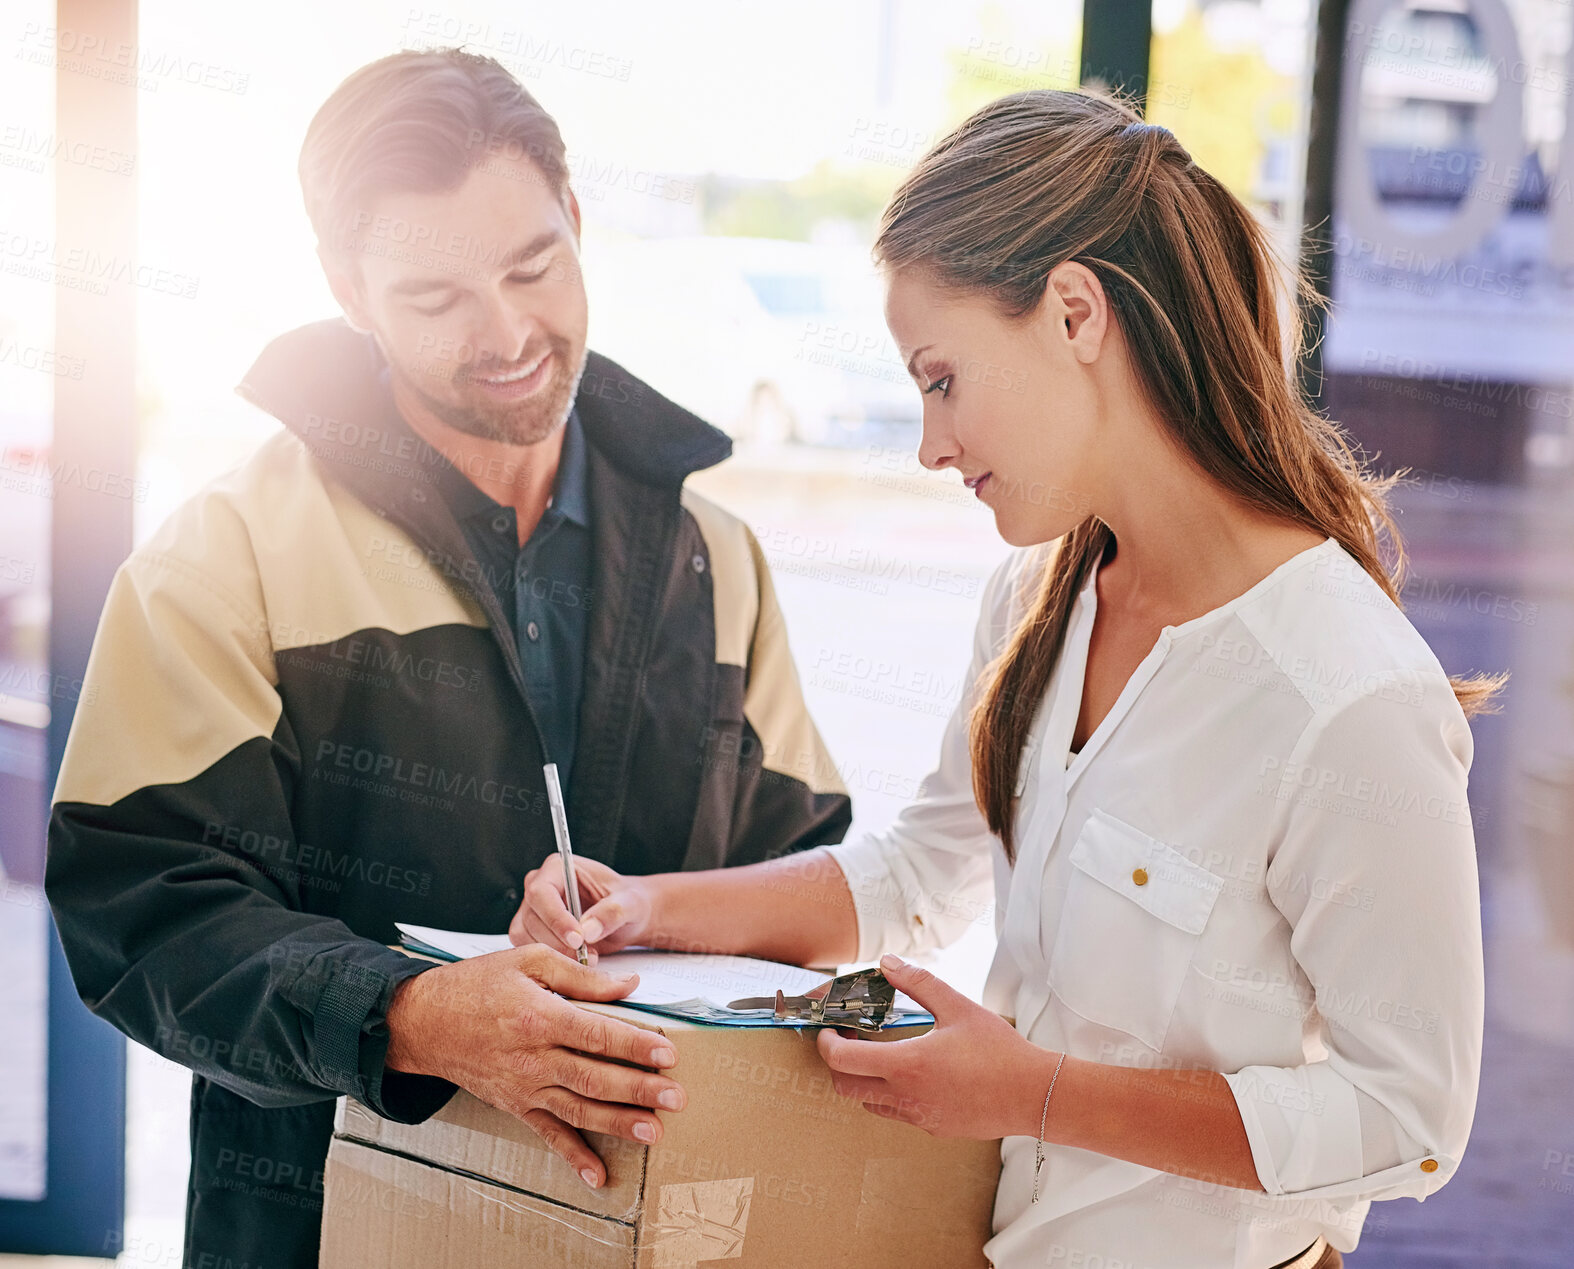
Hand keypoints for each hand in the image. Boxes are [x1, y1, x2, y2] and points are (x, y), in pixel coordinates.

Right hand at [384, 944, 684, 1189]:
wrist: (425, 1022)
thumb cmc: (477, 984)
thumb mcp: (528, 961)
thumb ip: (581, 975)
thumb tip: (629, 985)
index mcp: (538, 1016)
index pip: (596, 1034)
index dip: (634, 1045)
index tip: (668, 1054)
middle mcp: (532, 1057)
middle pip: (593, 1077)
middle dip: (638, 1090)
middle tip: (675, 1098)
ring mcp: (524, 1086)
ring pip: (578, 1109)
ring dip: (618, 1124)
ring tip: (654, 1132)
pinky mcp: (516, 1105)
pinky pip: (548, 1135)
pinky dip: (573, 1157)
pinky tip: (598, 1175)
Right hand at [510, 855, 655, 961]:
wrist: (626, 918)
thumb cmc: (627, 903)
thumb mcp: (631, 903)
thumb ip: (613, 912)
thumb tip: (588, 930)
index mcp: (558, 867)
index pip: (542, 892)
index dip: (556, 918)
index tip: (578, 939)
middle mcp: (539, 886)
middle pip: (532, 917)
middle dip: (558, 941)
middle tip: (586, 955)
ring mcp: (533, 909)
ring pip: (526, 936)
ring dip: (555, 953)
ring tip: (586, 957)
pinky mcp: (532, 931)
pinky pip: (528, 949)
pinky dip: (549, 960)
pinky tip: (575, 961)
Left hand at [815, 954, 1055, 1138]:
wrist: (1034, 1094)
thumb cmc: (999, 1050)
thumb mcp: (958, 1007)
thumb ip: (918, 983)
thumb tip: (887, 963)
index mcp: (907, 1066)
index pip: (842, 1060)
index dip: (826, 1042)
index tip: (829, 1027)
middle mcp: (907, 1097)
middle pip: (845, 1087)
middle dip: (837, 1062)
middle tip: (848, 1038)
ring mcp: (919, 1118)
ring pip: (869, 1103)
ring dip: (862, 1079)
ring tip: (879, 1052)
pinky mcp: (934, 1128)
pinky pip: (897, 1113)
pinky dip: (889, 1093)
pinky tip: (911, 1071)